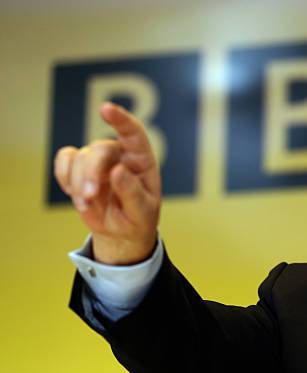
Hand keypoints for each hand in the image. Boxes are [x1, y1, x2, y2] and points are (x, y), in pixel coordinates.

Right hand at [54, 103, 160, 264]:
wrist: (121, 231)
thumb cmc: (138, 217)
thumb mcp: (143, 211)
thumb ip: (132, 192)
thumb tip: (117, 171)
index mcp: (141, 160)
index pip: (133, 132)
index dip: (120, 119)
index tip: (105, 109)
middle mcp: (120, 154)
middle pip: (100, 148)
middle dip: (90, 171)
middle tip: (89, 196)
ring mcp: (98, 159)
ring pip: (79, 156)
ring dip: (78, 182)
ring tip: (86, 204)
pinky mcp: (79, 167)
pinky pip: (64, 159)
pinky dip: (64, 176)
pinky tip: (75, 194)